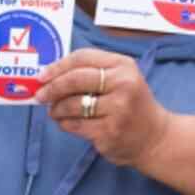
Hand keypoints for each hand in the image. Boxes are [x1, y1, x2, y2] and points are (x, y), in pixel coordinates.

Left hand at [36, 49, 172, 167]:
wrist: (155, 137)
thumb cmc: (131, 104)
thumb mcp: (121, 78)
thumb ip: (92, 72)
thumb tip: (50, 74)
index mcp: (123, 65)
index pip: (83, 58)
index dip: (58, 66)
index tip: (42, 75)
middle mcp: (123, 84)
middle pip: (75, 79)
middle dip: (52, 87)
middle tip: (40, 95)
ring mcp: (118, 109)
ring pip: (72, 105)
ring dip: (56, 109)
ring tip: (54, 111)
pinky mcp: (110, 131)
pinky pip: (76, 125)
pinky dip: (65, 123)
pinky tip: (66, 122)